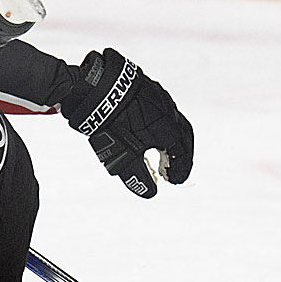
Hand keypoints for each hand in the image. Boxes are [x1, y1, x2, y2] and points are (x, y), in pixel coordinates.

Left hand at [58, 48, 193, 197]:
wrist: (96, 88)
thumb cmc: (113, 125)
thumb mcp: (124, 158)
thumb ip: (138, 177)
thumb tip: (149, 193)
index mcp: (169, 131)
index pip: (182, 156)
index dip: (180, 171)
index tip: (174, 180)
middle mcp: (170, 113)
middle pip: (184, 137)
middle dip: (182, 155)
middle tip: (174, 168)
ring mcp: (160, 98)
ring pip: (174, 121)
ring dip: (173, 138)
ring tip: (163, 150)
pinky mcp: (148, 88)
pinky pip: (162, 110)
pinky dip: (163, 124)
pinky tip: (150, 128)